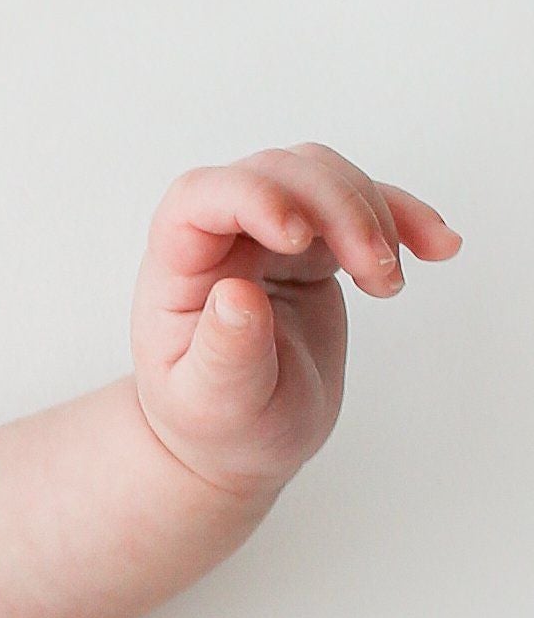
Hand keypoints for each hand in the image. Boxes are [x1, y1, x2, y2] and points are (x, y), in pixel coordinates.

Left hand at [132, 145, 456, 502]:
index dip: (253, 197)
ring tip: (391, 284)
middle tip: (381, 274)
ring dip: (374, 213)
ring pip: (323, 176)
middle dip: (339, 209)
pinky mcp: (312, 246)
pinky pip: (360, 206)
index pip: (200, 197)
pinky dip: (404, 219)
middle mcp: (218, 239)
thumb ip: (224, 353)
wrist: (243, 443)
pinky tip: (440, 246)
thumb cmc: (218, 428)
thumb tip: (238, 294)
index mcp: (177, 270)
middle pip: (279, 173)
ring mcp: (266, 235)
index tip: (300, 237)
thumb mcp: (216, 407)